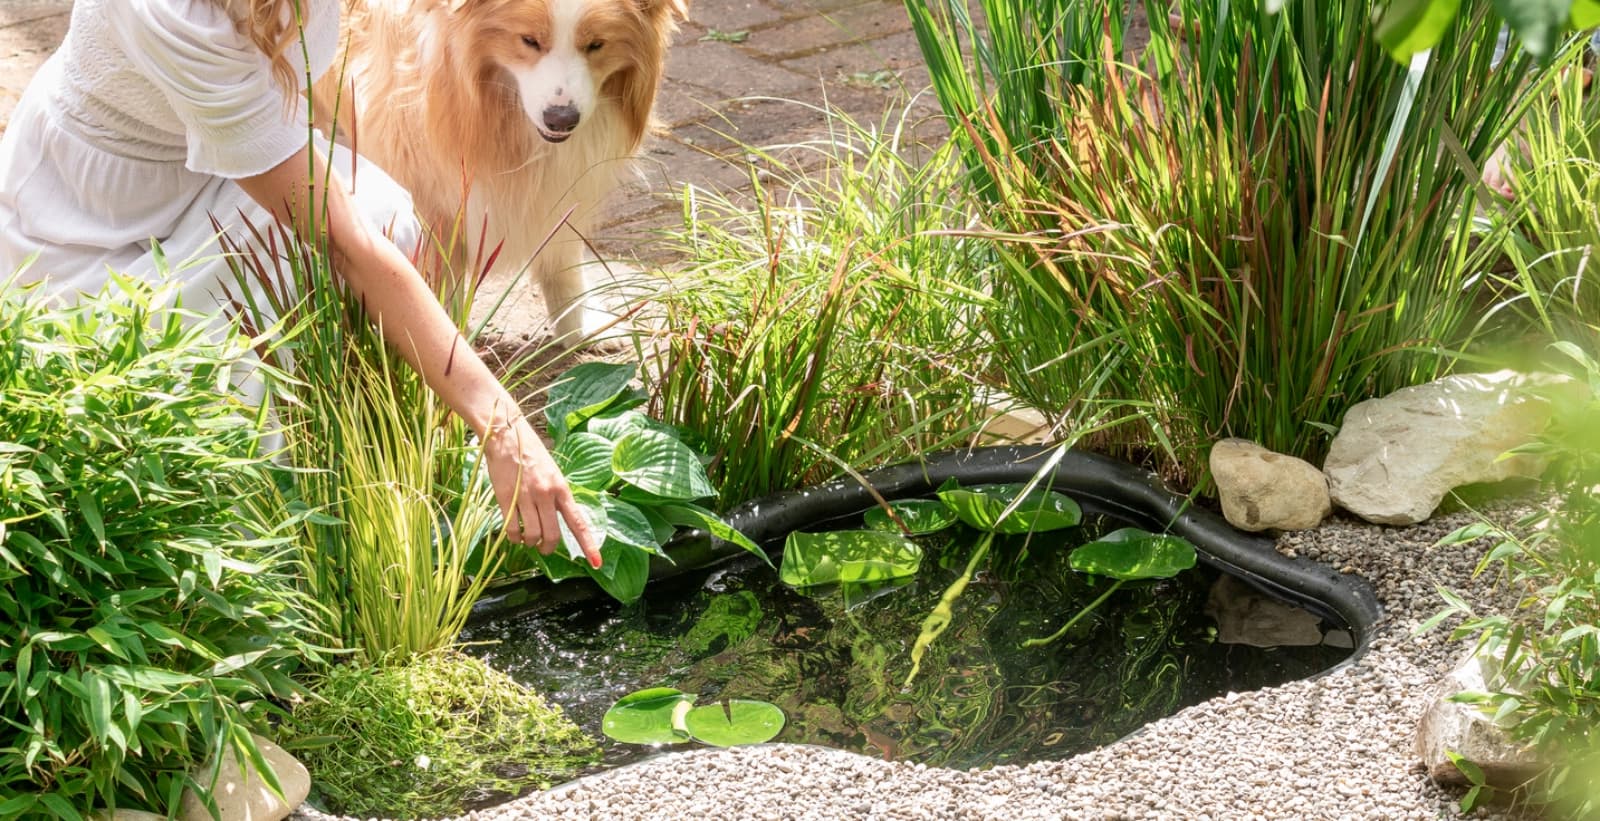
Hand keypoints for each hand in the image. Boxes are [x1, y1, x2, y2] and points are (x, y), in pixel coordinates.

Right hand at [483, 414, 603, 567]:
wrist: (506, 435)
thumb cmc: (531, 453)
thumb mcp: (552, 473)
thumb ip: (556, 496)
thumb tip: (557, 520)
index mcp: (562, 488)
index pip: (578, 522)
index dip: (588, 545)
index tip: (596, 563)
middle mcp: (547, 494)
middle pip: (553, 535)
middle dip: (549, 547)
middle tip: (544, 548)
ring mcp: (526, 497)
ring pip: (532, 535)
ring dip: (530, 543)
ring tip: (527, 539)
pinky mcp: (506, 498)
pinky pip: (512, 529)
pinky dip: (514, 537)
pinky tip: (514, 534)